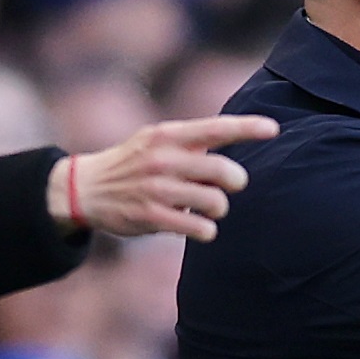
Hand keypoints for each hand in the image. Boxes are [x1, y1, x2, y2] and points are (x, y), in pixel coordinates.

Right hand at [49, 116, 279, 241]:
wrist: (86, 188)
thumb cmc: (133, 162)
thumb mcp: (156, 140)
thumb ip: (191, 141)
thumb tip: (230, 143)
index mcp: (168, 135)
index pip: (215, 128)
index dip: (247, 128)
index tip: (273, 129)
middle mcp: (163, 159)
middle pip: (223, 172)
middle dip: (235, 181)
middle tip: (231, 186)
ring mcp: (157, 189)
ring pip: (215, 202)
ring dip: (218, 208)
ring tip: (208, 208)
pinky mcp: (151, 216)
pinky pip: (198, 228)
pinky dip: (206, 230)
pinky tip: (200, 227)